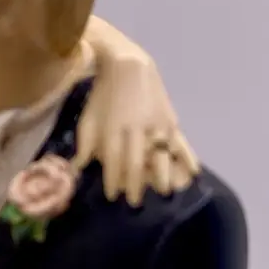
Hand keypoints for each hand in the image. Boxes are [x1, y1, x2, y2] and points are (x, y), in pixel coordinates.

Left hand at [76, 20, 200, 205]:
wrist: (127, 66)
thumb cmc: (102, 97)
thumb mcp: (87, 120)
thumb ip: (84, 147)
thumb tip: (76, 171)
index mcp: (113, 127)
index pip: (113, 159)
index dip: (112, 179)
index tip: (112, 196)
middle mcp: (136, 127)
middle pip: (137, 160)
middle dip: (136, 184)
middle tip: (135, 203)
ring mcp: (156, 123)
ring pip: (161, 153)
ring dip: (163, 175)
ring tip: (163, 192)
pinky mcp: (170, 118)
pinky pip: (181, 141)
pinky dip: (187, 157)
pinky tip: (193, 173)